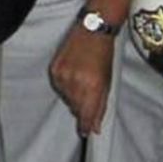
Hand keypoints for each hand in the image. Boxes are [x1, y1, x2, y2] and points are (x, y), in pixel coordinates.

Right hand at [48, 22, 117, 136]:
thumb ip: (101, 106)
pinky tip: (73, 73)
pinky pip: (59, 87)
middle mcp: (77, 82)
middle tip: (88, 93)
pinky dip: (65, 85)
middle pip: (76, 108)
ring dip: (73, 95)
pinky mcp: (54, 69)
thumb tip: (95, 128)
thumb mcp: (108, 82)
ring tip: (82, 78)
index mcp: (93, 86)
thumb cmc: (104, 54)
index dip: (85, 125)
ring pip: (66, 98)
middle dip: (82, 107)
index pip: (86, 115)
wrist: (92, 29)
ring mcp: (63, 75)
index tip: (85, 132)